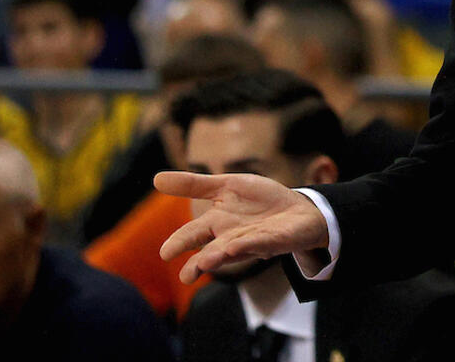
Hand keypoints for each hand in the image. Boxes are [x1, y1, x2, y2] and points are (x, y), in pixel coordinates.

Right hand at [155, 171, 329, 283]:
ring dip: (219, 256)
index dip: (180, 242)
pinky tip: (236, 246)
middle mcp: (230, 236)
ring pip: (232, 251)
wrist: (299, 208)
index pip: (192, 234)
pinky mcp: (273, 240)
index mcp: (217, 222)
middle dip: (198, 262)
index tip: (165, 254)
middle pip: (210, 250)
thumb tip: (155, 179)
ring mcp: (251, 240)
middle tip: (185, 275)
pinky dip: (248, 244)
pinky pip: (259, 243)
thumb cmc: (260, 200)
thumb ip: (194, 184)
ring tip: (206, 263)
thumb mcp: (227, 185)